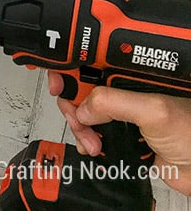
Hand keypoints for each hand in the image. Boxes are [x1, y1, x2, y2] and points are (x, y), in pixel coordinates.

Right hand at [49, 72, 190, 194]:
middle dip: (73, 106)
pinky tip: (94, 147)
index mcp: (131, 75)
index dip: (70, 69)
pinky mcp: (121, 135)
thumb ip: (114, 103)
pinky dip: (86, 140)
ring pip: (83, 114)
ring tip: (93, 142)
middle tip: (79, 120)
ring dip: (80, 129)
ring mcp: (122, 114)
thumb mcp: (152, 111)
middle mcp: (125, 90)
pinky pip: (91, 133)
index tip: (58, 83)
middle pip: (80, 89)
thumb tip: (82, 107)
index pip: (92, 63)